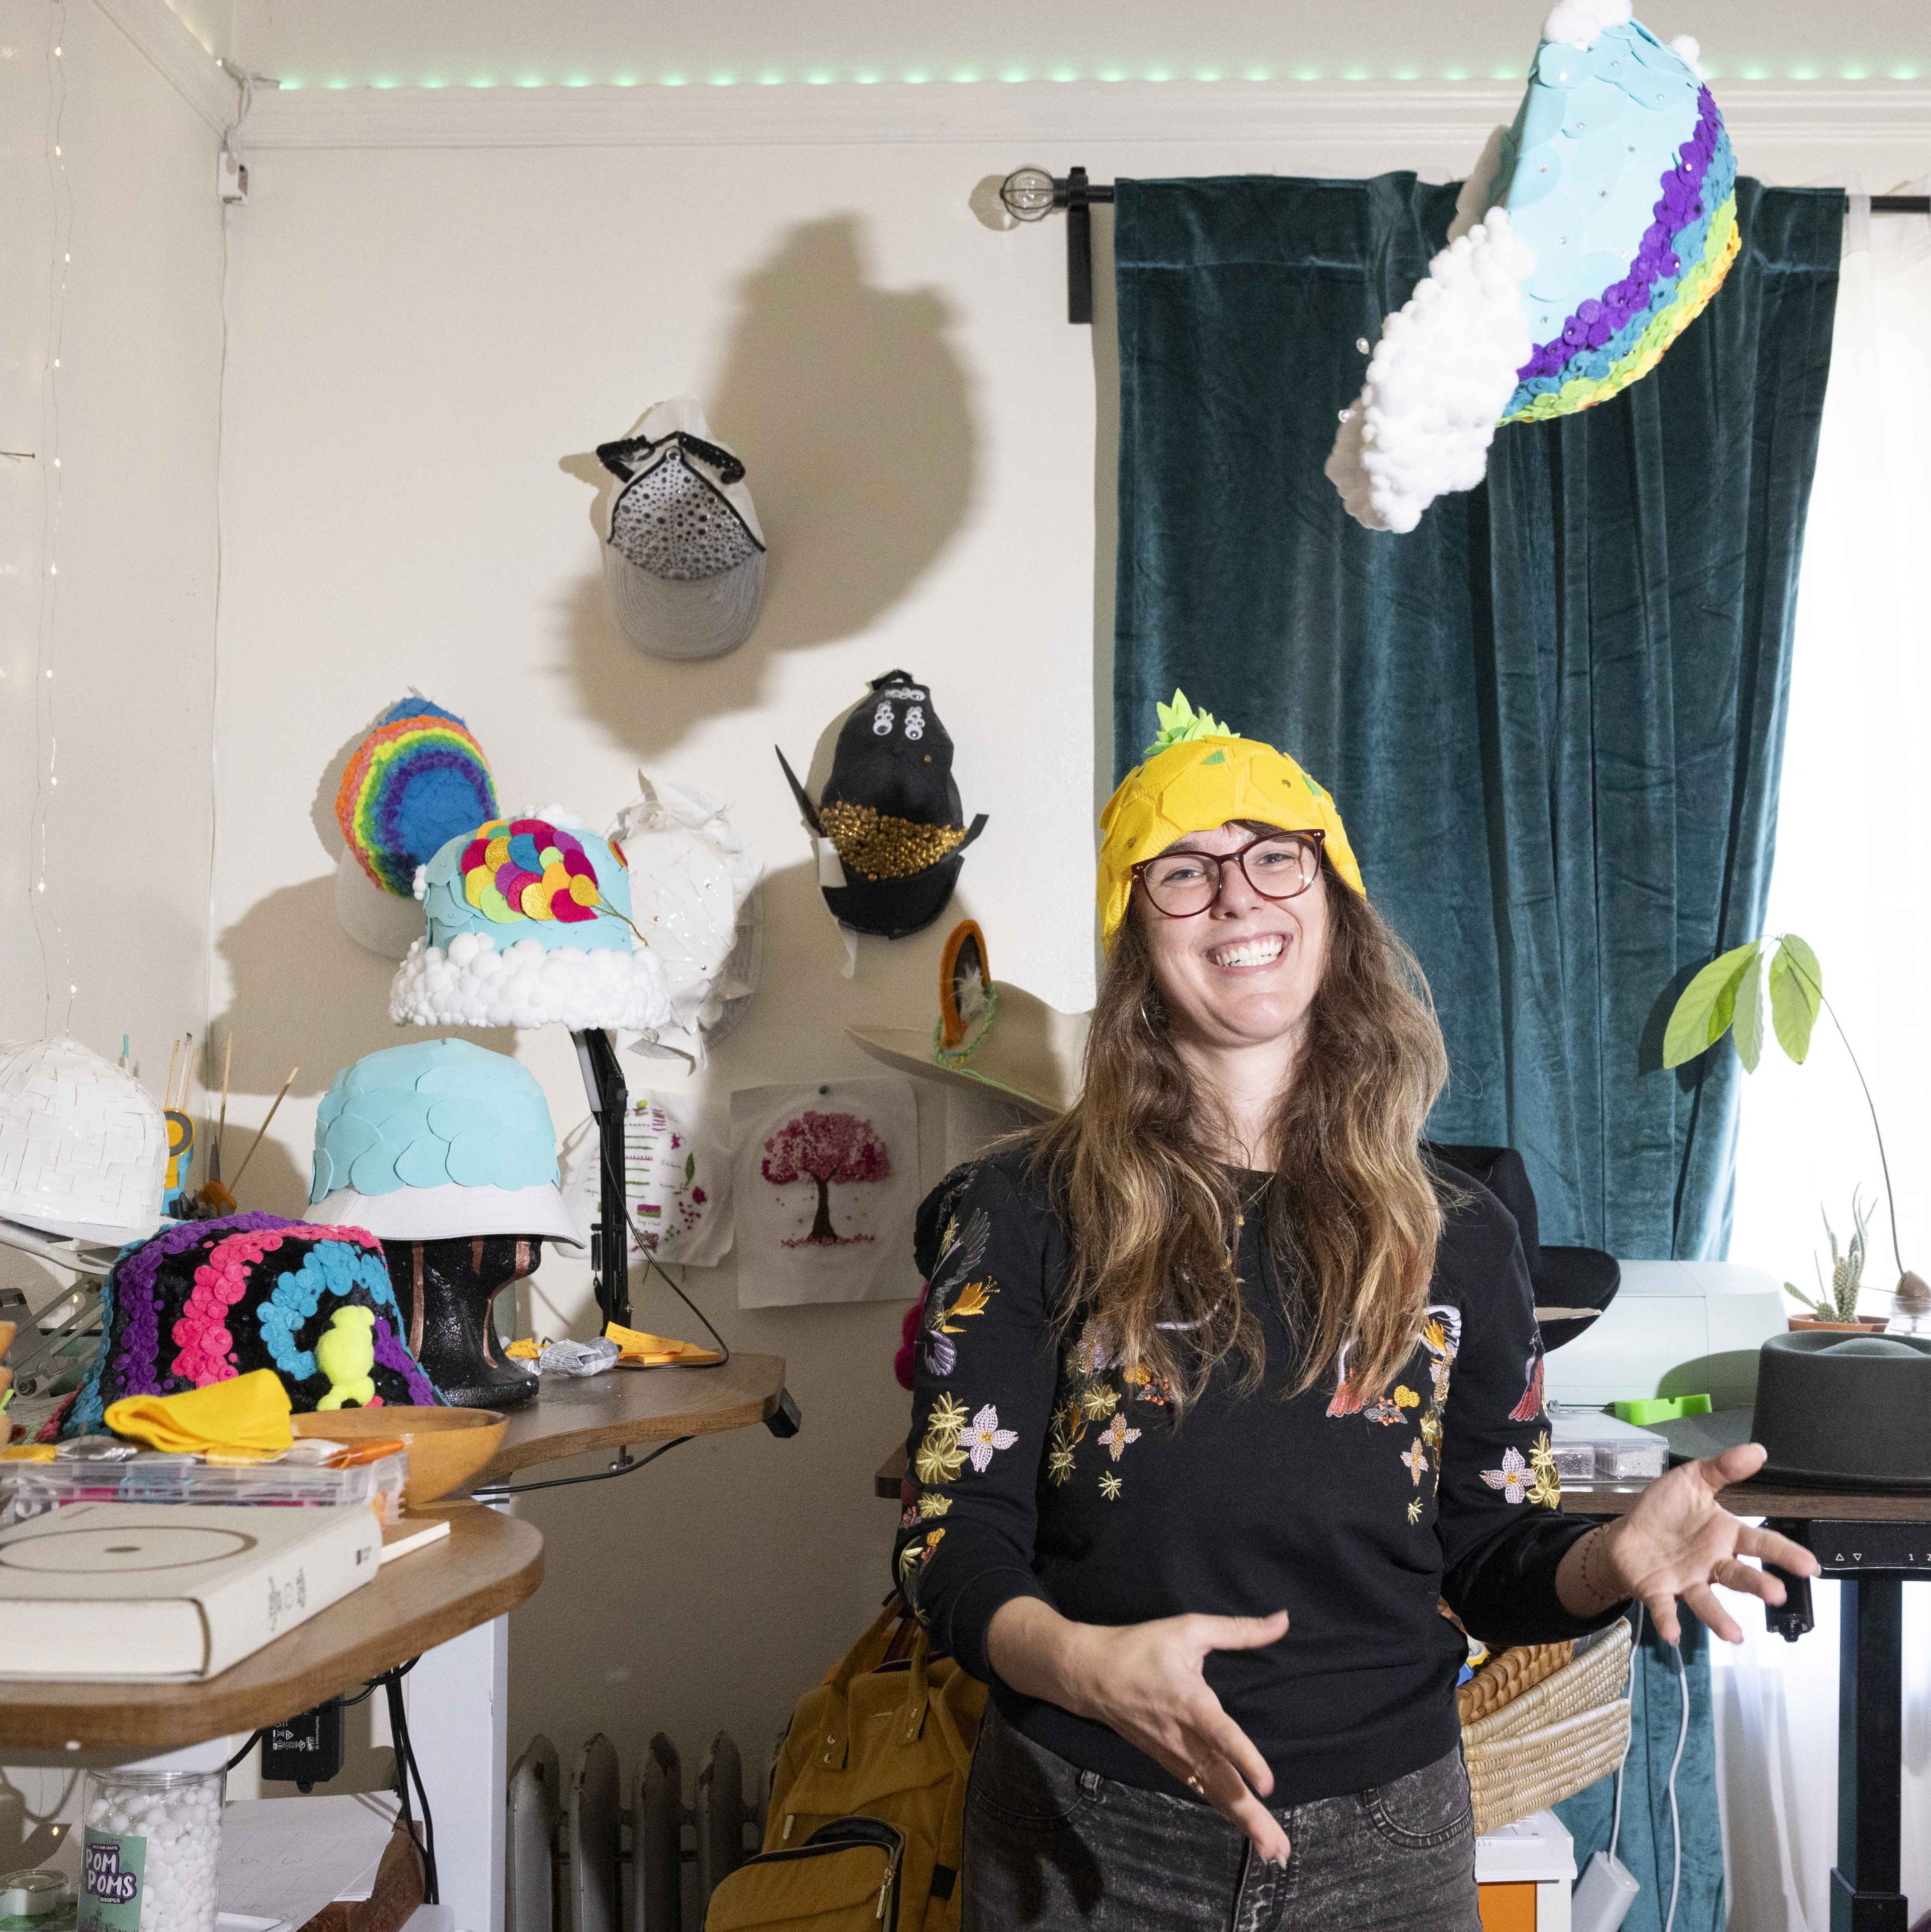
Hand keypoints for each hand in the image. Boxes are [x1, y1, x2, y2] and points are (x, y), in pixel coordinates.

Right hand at [987, 1599, 1291, 1861]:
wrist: (1090, 1674)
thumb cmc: (1141, 1647)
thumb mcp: (1189, 1629)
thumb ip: (1239, 1630)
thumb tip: (1284, 1620)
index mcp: (1188, 1701)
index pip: (1220, 1733)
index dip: (1244, 1758)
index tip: (1267, 1784)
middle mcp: (1183, 1737)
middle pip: (1220, 1782)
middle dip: (1250, 1816)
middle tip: (1279, 1849)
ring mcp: (1174, 1756)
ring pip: (1213, 1794)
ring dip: (1243, 1823)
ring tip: (1274, 1853)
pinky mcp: (1170, 1763)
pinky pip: (1202, 1792)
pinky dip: (1225, 1813)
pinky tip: (1248, 1832)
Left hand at [1561, 1443, 1820, 1643]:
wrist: (1627, 1534)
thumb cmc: (1666, 1511)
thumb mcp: (1693, 1480)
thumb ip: (1724, 1468)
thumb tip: (1758, 1450)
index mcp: (1724, 1536)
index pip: (1761, 1542)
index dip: (1786, 1554)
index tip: (1811, 1566)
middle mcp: (1712, 1564)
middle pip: (1739, 1575)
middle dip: (1759, 1584)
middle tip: (1777, 1594)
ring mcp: (1687, 1581)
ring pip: (1708, 1600)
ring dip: (1720, 1618)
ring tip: (1734, 1635)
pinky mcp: (1659, 1592)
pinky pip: (1666, 1608)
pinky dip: (1669, 1621)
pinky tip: (1673, 1634)